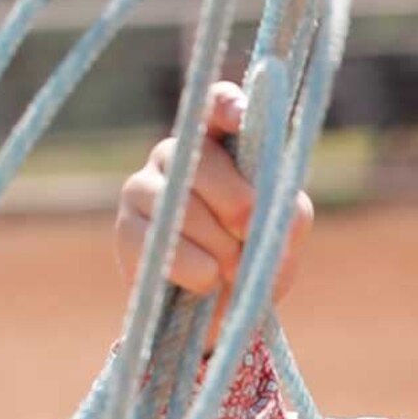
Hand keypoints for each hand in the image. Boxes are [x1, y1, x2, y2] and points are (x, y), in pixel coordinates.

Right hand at [114, 81, 314, 348]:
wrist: (221, 313)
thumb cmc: (255, 260)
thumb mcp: (285, 234)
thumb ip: (291, 213)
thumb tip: (284, 212)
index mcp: (217, 143)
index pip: (215, 105)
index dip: (225, 105)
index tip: (240, 117)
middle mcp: (176, 154)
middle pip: (206, 165)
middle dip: (238, 207)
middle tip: (249, 236)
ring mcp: (144, 187)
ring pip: (186, 210)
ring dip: (221, 250)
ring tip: (231, 268)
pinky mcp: (126, 230)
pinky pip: (164, 246)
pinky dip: (195, 270)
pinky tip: (206, 280)